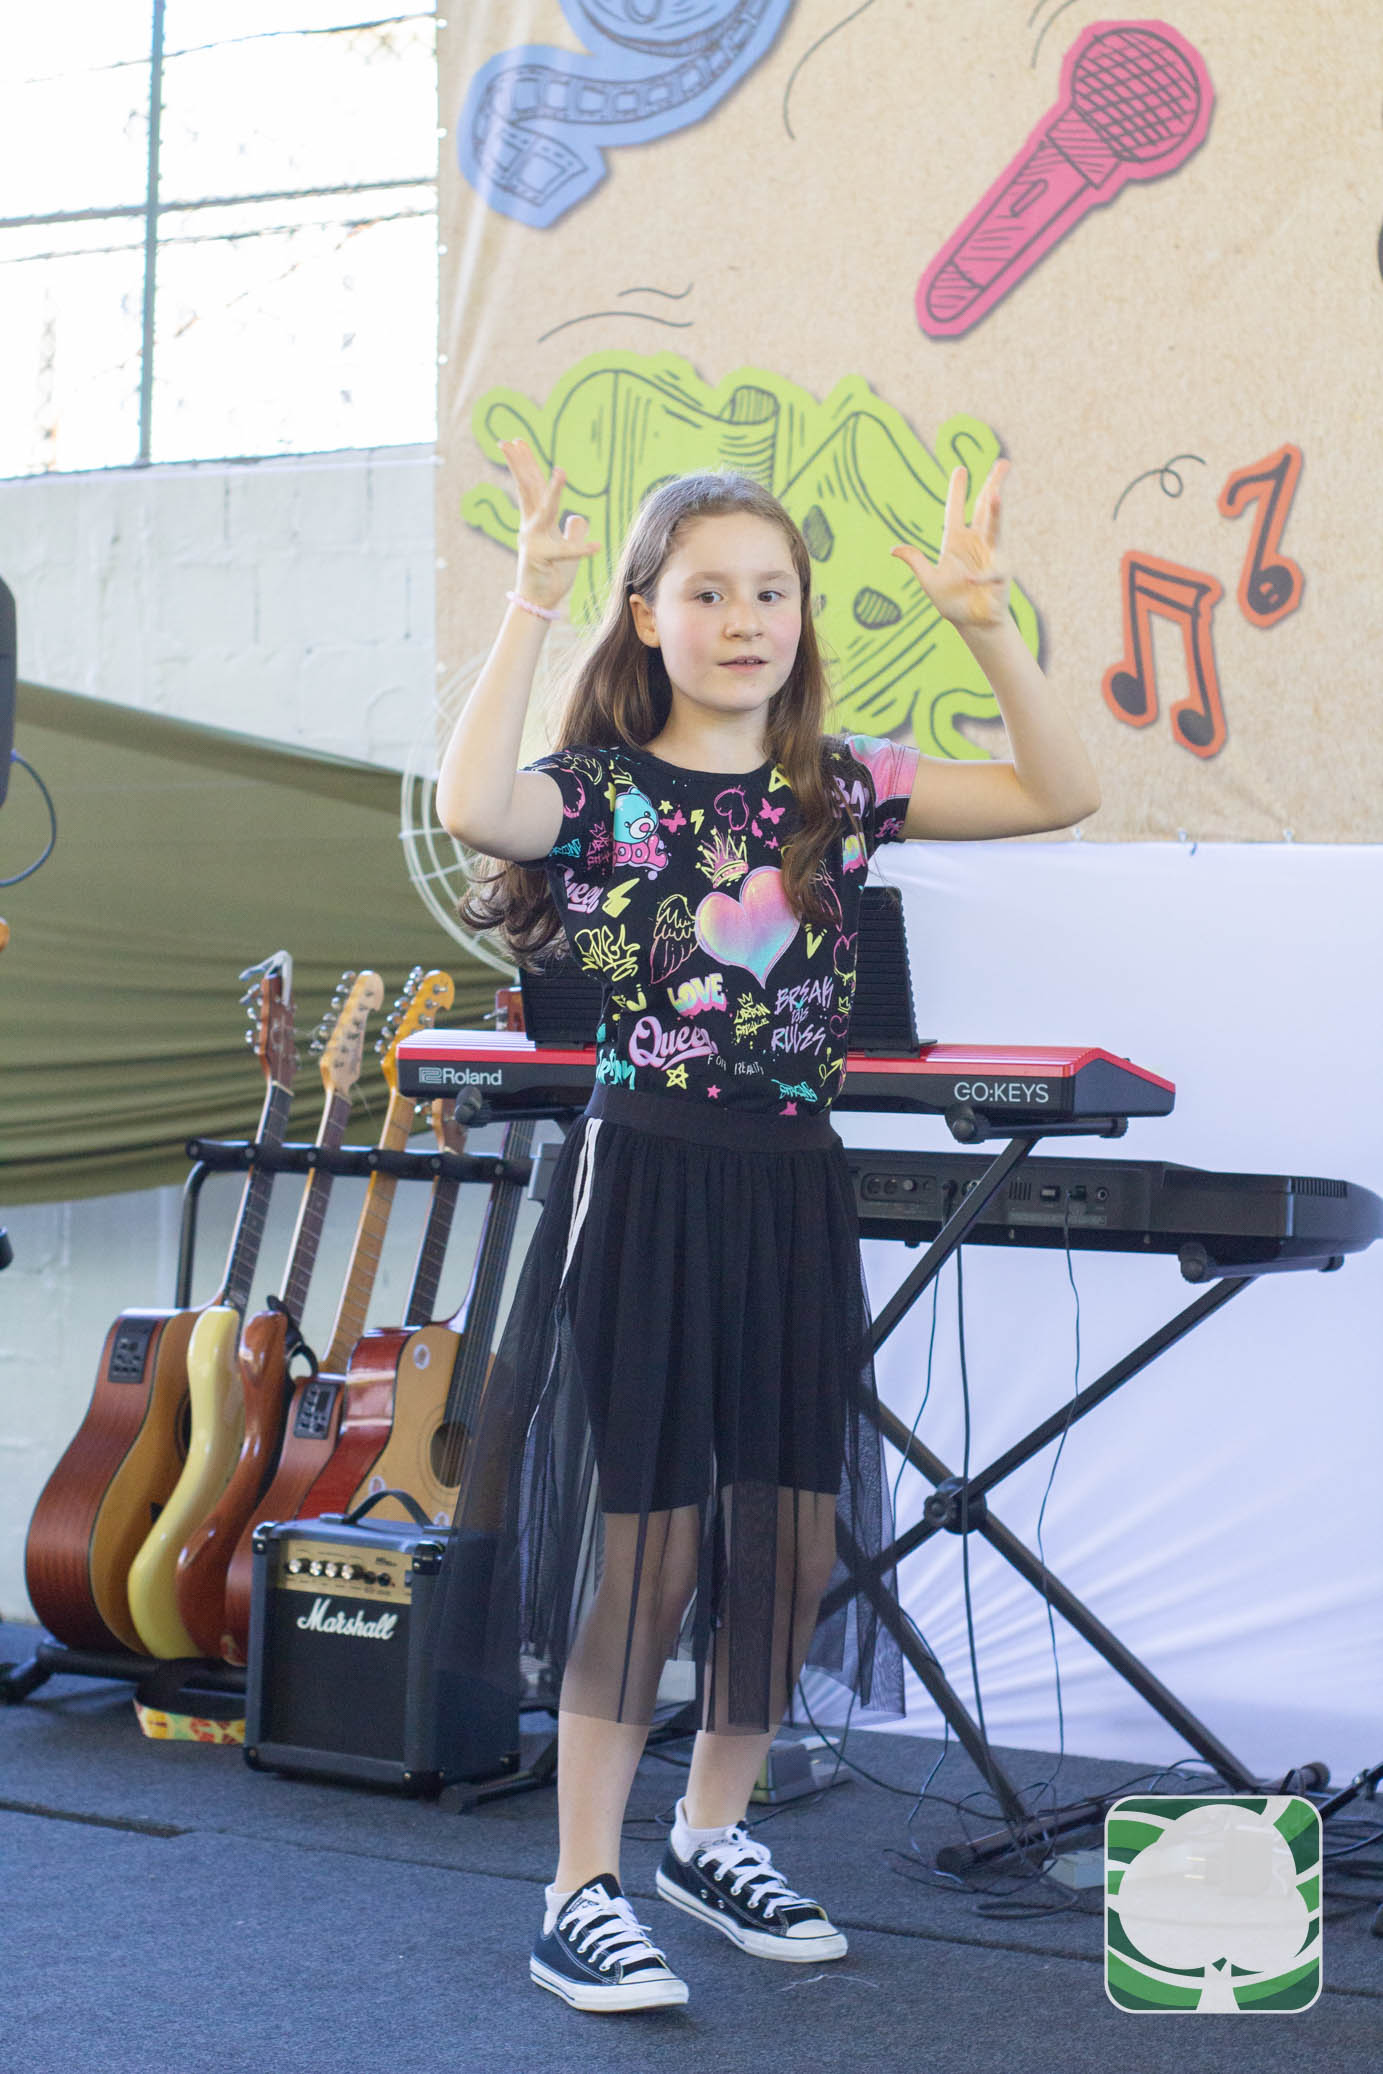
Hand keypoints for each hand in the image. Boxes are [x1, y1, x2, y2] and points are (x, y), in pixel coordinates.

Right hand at [501, 437, 599, 610]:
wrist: (538, 602)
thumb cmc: (550, 576)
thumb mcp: (566, 549)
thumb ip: (573, 530)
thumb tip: (578, 517)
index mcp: (535, 522)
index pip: (529, 487)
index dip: (525, 464)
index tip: (517, 442)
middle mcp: (530, 527)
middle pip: (527, 490)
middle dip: (520, 465)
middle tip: (512, 441)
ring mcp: (533, 541)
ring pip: (545, 511)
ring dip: (555, 492)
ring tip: (562, 471)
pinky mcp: (541, 559)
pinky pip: (565, 552)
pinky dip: (581, 549)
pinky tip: (596, 547)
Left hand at [892, 459, 1010, 630]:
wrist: (973, 624)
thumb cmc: (952, 602)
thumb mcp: (928, 581)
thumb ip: (915, 561)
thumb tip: (893, 548)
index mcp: (957, 540)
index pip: (956, 510)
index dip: (957, 490)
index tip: (960, 468)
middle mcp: (976, 542)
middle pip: (985, 508)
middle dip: (993, 485)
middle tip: (1004, 462)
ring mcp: (991, 556)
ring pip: (995, 528)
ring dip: (996, 512)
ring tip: (997, 493)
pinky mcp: (1000, 574)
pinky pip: (990, 571)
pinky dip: (980, 576)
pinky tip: (969, 579)